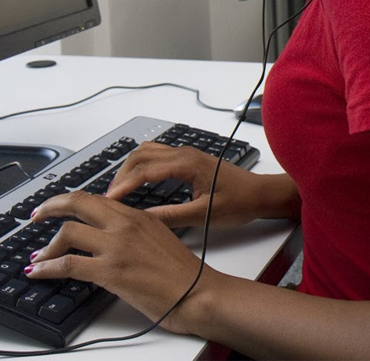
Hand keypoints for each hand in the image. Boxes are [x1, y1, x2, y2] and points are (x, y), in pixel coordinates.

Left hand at [26, 190, 208, 332]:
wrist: (198, 292)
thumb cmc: (183, 271)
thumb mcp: (158, 235)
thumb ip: (132, 228)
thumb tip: (109, 233)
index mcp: (135, 214)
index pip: (93, 198)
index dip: (69, 201)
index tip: (56, 206)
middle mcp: (123, 224)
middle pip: (76, 203)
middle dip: (50, 207)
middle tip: (35, 215)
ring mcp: (116, 246)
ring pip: (68, 232)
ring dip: (47, 246)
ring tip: (38, 257)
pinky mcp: (111, 271)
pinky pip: (68, 264)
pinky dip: (48, 267)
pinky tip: (39, 272)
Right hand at [104, 141, 295, 227]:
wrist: (260, 193)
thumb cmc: (238, 203)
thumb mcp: (204, 214)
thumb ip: (171, 216)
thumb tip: (143, 218)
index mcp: (186, 164)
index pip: (145, 170)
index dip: (124, 185)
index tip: (109, 199)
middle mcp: (184, 153)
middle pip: (141, 155)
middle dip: (121, 174)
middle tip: (109, 196)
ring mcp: (186, 153)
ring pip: (147, 151)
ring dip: (130, 167)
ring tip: (119, 188)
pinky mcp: (188, 158)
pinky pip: (157, 154)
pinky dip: (141, 164)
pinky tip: (138, 179)